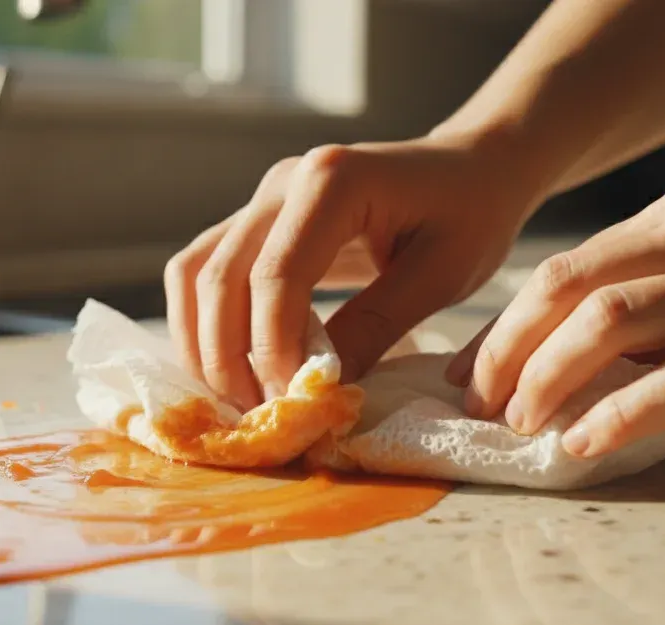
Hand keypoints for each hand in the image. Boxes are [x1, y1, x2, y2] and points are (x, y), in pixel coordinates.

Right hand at [165, 133, 537, 410]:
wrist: (470, 168)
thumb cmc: (470, 214)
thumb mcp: (441, 276)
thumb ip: (376, 325)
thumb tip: (318, 387)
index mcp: (333, 181)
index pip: (276, 275)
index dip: (273, 347)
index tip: (292, 401)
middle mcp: (282, 182)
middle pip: (219, 275)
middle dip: (228, 356)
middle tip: (257, 416)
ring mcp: (261, 198)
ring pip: (194, 272)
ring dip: (201, 342)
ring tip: (235, 399)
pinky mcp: (255, 221)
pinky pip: (204, 271)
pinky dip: (203, 324)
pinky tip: (229, 369)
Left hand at [446, 179, 664, 456]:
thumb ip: (656, 294)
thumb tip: (561, 356)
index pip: (567, 268)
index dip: (504, 325)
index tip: (467, 372)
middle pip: (571, 289)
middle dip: (507, 351)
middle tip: (477, 405)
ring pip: (613, 325)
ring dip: (547, 379)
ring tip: (520, 424)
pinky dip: (619, 414)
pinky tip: (583, 442)